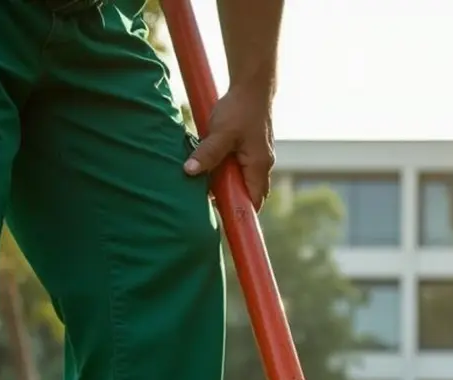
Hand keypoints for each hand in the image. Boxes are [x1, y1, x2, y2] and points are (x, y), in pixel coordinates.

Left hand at [184, 85, 274, 210]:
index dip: (242, 213)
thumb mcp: (220, 133)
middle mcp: (263, 165)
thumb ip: (206, 153)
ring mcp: (259, 157)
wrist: (252, 87)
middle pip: (250, 194)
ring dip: (229, 185)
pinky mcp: (252, 149)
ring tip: (208, 185)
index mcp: (258, 166)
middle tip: (211, 202)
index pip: (254, 201)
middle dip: (233, 200)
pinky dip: (229, 172)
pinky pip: (242, 169)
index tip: (225, 220)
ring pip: (245, 181)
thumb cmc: (239, 109)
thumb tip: (189, 171)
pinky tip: (213, 167)